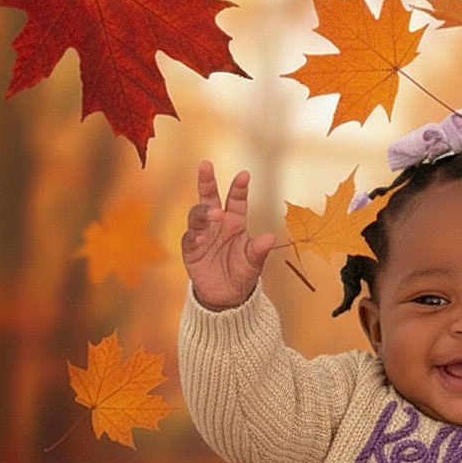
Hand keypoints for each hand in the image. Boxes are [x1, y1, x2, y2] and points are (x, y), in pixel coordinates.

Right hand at [181, 161, 274, 309]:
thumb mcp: (254, 263)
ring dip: (204, 212)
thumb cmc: (242, 274)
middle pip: (209, 198)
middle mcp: (218, 225)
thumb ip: (259, 250)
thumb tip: (270, 237)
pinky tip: (202, 237)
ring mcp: (203, 235)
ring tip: (214, 214)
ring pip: (198, 215)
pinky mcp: (191, 250)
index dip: (239, 188)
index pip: (236, 200)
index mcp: (235, 223)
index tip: (244, 175)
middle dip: (207, 181)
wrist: (227, 297)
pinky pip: (191, 238)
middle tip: (206, 165)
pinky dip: (195, 235)